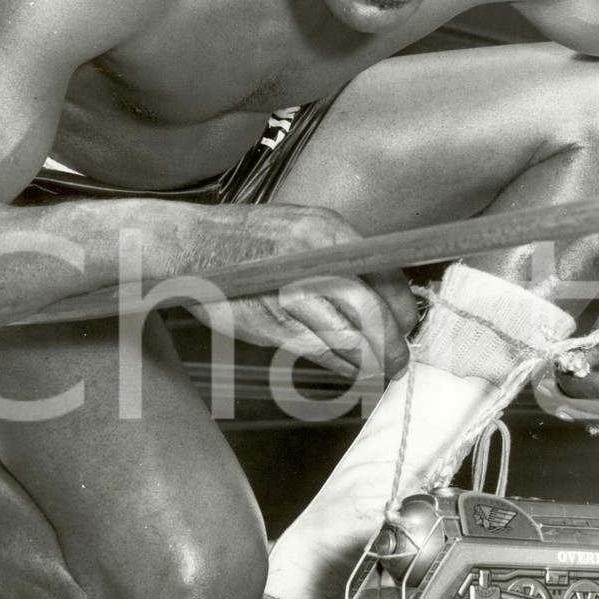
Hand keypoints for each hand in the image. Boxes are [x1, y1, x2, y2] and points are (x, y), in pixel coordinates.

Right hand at [194, 205, 418, 379]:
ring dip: (369, 362)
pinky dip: (340, 365)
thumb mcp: (301, 227)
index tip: (406, 325)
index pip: (384, 276)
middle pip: (370, 312)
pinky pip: (318, 352)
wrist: (191, 246)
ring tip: (379, 371)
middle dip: (391, 345)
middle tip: (398, 361)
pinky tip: (349, 368)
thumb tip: (379, 290)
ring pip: (347, 339)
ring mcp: (290, 294)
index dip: (402, 309)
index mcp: (328, 231)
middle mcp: (313, 260)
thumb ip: (339, 255)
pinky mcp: (271, 324)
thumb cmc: (247, 239)